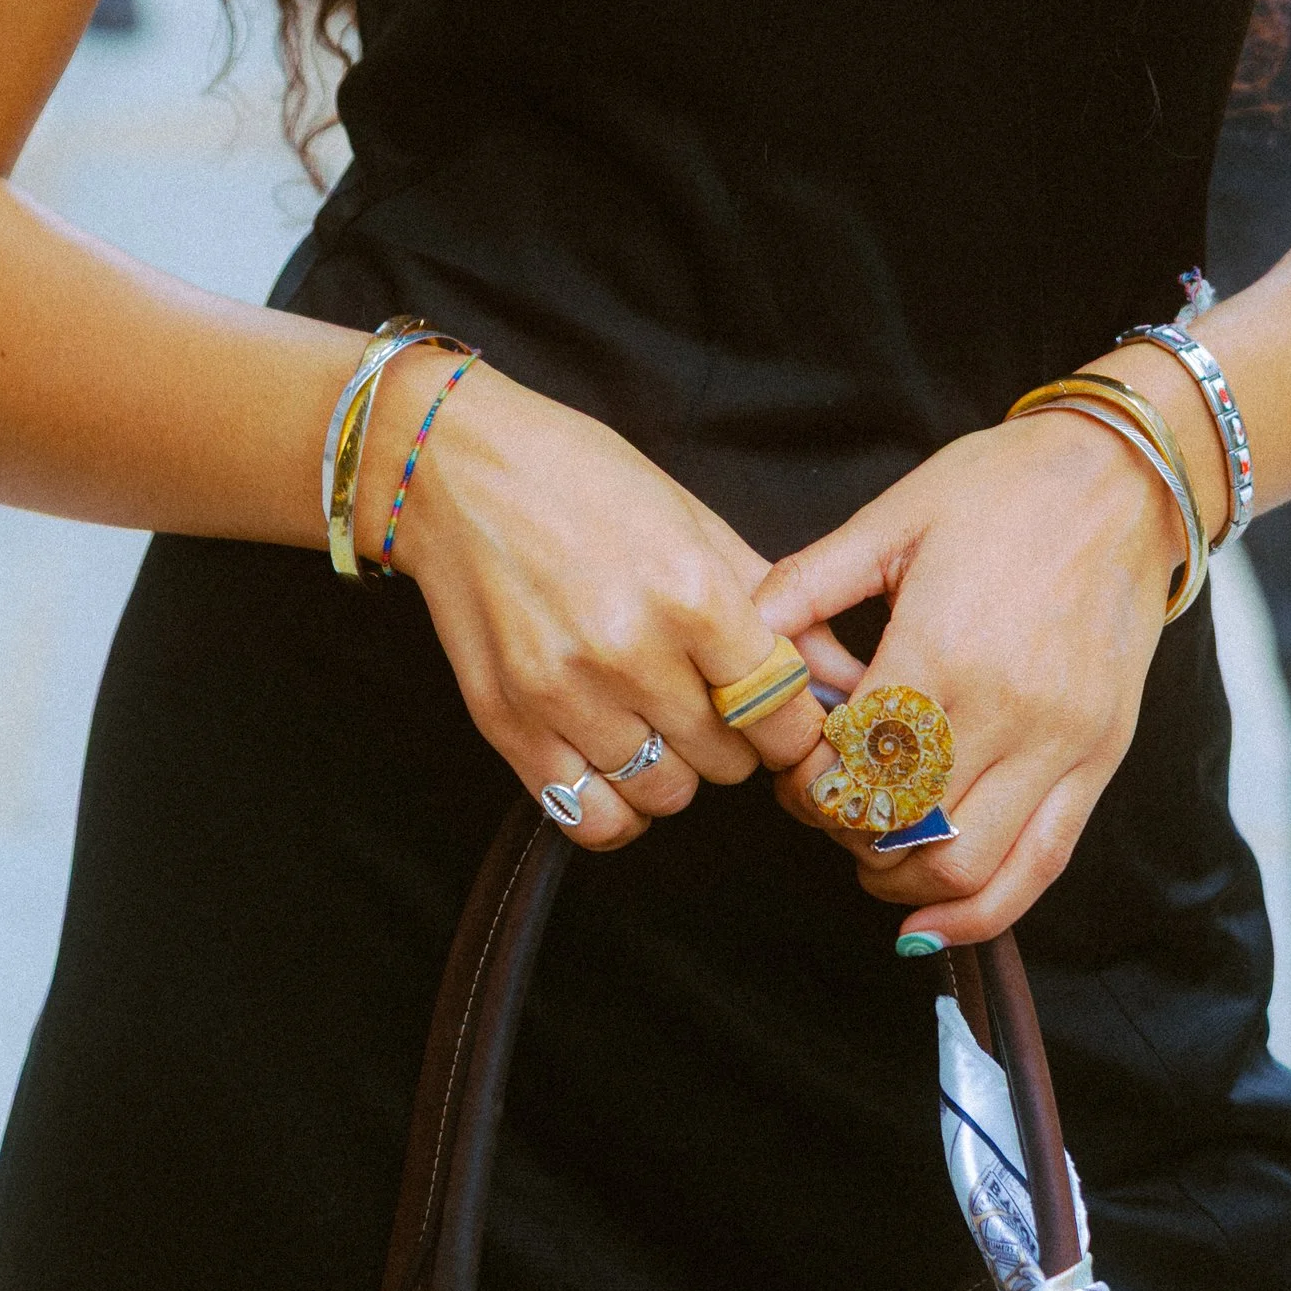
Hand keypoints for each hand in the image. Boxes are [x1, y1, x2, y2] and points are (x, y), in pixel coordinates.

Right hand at [369, 362, 832, 849]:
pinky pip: (591, 820)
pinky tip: (618, 761)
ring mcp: (563, 696)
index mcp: (689, 591)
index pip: (781, 708)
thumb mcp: (691, 516)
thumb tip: (835, 665)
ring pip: (667, 797)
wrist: (456, 470)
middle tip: (711, 698)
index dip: (792, 717)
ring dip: (678, 770)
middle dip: (735, 738)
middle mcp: (629, 651)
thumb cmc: (581, 477)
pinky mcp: (508, 727)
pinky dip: (618, 808)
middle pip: (729, 760)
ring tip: (658, 720)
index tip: (780, 708)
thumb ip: (769, 597)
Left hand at [753, 408, 1182, 945]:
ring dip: (902, 880)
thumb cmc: (1005, 485)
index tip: (799, 766)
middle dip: (846, 831)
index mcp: (941, 646)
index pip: (851, 764)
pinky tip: (933, 919)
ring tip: (873, 855)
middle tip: (829, 803)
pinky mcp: (1100, 759)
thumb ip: (809, 583)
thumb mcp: (894, 516)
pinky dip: (982, 912)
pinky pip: (1040, 866)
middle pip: (899, 826)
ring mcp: (1061, 742)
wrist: (1126, 477)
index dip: (808, 784)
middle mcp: (1005, 708)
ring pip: (964, 866)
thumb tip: (743, 640)